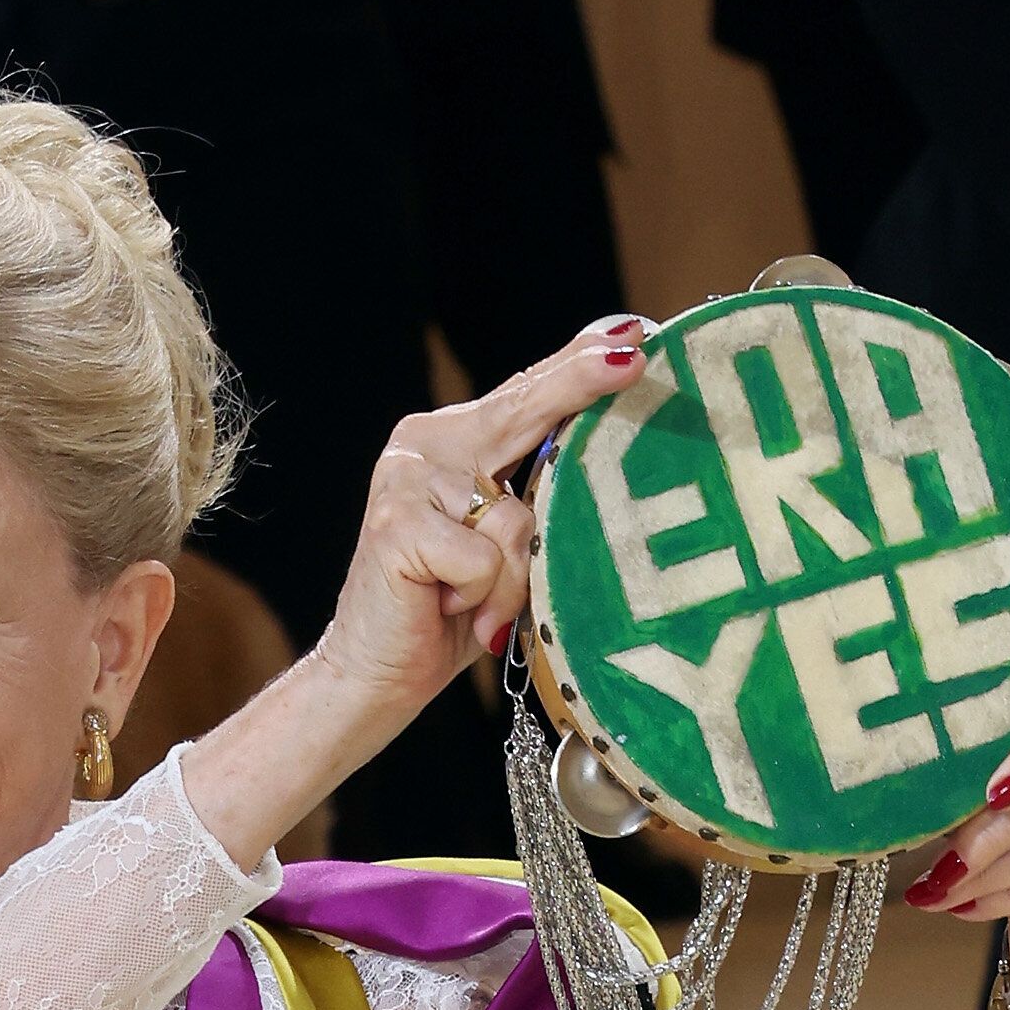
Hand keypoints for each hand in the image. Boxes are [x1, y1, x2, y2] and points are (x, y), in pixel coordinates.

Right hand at [313, 317, 648, 721]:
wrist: (375, 675)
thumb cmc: (450, 615)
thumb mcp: (505, 547)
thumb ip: (536, 497)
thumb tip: (603, 460)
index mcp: (451, 441)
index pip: (525, 394)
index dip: (578, 365)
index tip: (632, 334)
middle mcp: (425, 444)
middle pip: (524, 409)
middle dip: (580, 384)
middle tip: (634, 358)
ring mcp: (407, 479)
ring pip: (518, 518)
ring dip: (513, 580)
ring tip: (473, 605)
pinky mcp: (399, 523)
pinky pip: (488, 559)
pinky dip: (485, 599)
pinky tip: (448, 610)